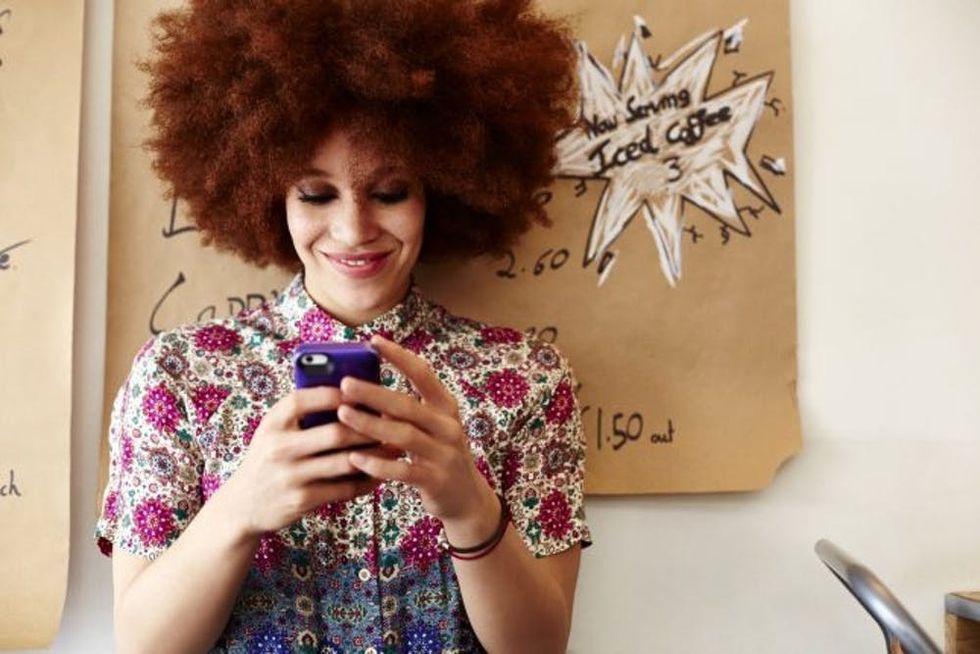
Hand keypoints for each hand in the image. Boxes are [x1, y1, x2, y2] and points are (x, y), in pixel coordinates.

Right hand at [215, 387, 382, 537]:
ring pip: (345, 462)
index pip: (305, 400)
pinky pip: (344, 488)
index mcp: (273, 423)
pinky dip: (366, 480)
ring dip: (374, 454)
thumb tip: (352, 391)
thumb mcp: (274, 430)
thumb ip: (303, 413)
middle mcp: (279, 448)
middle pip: (335, 433)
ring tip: (395, 445)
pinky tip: (380, 472)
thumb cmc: (268, 458)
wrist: (243, 505)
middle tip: (392, 422)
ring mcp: (291, 476)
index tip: (362, 391)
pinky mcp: (302, 500)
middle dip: (369, 427)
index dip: (337, 394)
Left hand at [338, 335, 497, 529]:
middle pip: (408, 405)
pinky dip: (377, 463)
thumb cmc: (439, 455)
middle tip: (344, 383)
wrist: (466, 498)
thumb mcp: (432, 427)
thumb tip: (364, 390)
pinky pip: (403, 470)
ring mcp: (444, 454)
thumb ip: (407, 410)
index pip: (423, 374)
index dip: (399, 356)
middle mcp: (448, 427)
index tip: (374, 341)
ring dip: (370, 425)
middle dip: (374, 393)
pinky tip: (354, 457)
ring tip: (343, 415)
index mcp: (446, 407)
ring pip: (404, 435)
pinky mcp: (436, 480)